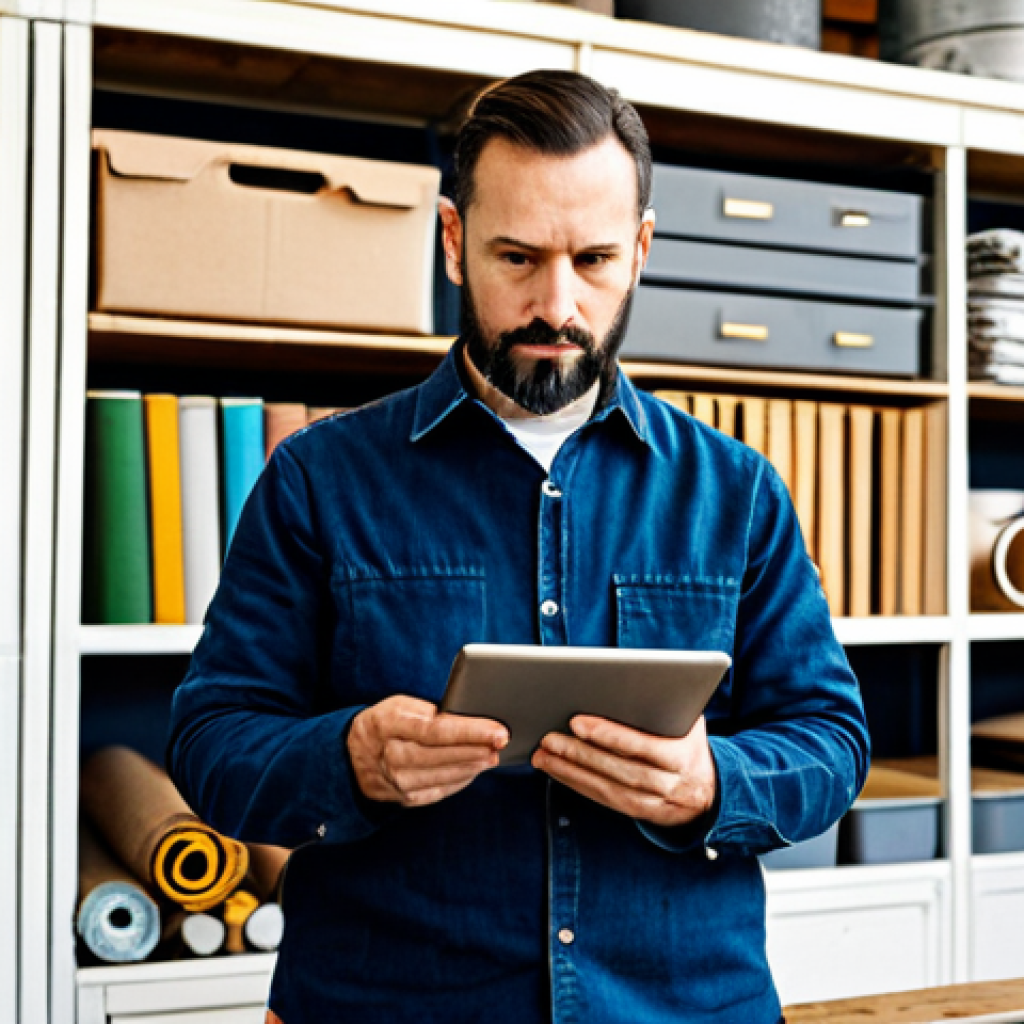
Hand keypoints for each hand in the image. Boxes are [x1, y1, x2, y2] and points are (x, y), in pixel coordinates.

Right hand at [348, 696, 507, 807]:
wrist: (353, 756)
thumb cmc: (387, 724)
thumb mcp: (401, 706)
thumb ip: (432, 711)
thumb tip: (474, 717)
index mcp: (390, 724)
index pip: (437, 730)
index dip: (471, 731)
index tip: (498, 730)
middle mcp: (391, 755)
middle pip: (443, 754)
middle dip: (478, 749)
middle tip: (502, 742)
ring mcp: (397, 781)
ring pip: (445, 775)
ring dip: (474, 765)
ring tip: (492, 754)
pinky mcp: (405, 799)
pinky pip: (441, 789)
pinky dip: (462, 779)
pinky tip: (475, 768)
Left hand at [531, 715, 715, 827]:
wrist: (711, 788)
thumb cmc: (689, 740)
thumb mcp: (689, 720)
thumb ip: (666, 703)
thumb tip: (632, 678)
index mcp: (684, 756)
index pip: (642, 746)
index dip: (609, 735)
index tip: (577, 722)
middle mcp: (672, 784)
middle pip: (619, 770)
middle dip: (580, 753)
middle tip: (549, 737)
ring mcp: (657, 804)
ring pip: (608, 789)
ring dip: (571, 771)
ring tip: (543, 754)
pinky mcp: (642, 814)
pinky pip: (606, 800)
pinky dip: (578, 784)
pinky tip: (557, 770)